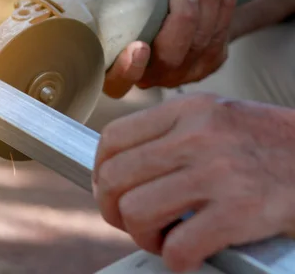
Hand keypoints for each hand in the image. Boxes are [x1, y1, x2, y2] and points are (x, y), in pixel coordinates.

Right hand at [83, 0, 239, 97]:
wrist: (175, 2)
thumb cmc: (137, 1)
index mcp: (116, 67)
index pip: (119, 82)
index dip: (128, 70)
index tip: (138, 46)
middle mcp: (149, 77)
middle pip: (170, 59)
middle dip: (182, 22)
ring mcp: (181, 74)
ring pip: (199, 44)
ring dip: (210, 5)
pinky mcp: (208, 63)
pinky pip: (219, 36)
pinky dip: (225, 5)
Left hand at [92, 93, 294, 271]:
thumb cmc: (268, 146)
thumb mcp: (215, 119)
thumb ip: (170, 135)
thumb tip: (118, 170)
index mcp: (188, 110)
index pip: (113, 139)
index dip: (101, 172)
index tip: (111, 190)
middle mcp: (198, 135)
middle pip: (115, 178)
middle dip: (114, 210)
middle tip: (134, 222)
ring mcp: (218, 171)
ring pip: (136, 211)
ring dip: (143, 237)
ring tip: (163, 239)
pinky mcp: (241, 210)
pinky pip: (178, 246)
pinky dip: (177, 259)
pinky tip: (190, 255)